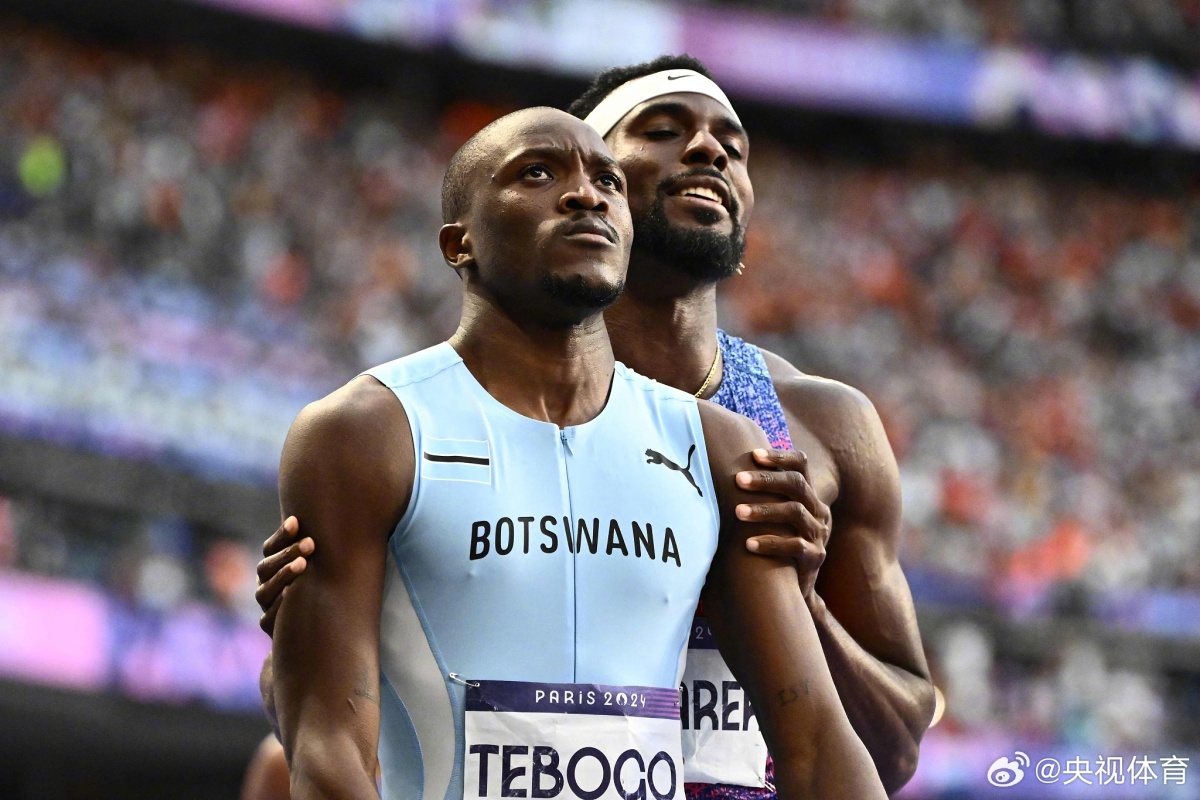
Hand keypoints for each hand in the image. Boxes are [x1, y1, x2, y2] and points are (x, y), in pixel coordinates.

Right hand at [255, 516, 313, 635]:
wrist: (317, 632)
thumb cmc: (322, 588)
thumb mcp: (321, 565)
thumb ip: (320, 544)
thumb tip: (344, 509)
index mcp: (274, 566)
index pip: (270, 548)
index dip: (282, 535)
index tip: (296, 521)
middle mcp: (266, 584)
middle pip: (267, 566)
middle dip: (288, 552)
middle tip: (310, 543)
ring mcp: (266, 606)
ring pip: (265, 590)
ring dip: (284, 575)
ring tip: (303, 564)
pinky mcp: (269, 627)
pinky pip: (269, 617)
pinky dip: (280, 606)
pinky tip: (293, 595)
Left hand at [736, 448, 831, 600]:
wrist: (795, 587)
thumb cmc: (777, 543)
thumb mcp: (775, 517)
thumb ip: (763, 494)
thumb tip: (730, 468)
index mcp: (809, 496)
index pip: (801, 465)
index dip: (780, 456)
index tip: (754, 454)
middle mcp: (818, 511)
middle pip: (796, 485)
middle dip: (766, 480)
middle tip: (738, 480)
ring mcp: (819, 534)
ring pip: (795, 512)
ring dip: (764, 510)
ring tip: (737, 512)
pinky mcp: (815, 557)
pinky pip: (796, 545)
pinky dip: (771, 543)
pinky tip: (748, 544)